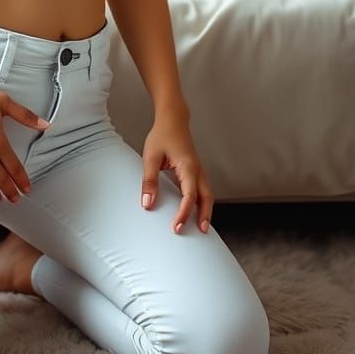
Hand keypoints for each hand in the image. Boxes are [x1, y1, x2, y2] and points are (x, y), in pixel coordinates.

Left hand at [141, 116, 214, 234]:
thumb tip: (147, 204)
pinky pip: (203, 189)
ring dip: (206, 210)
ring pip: (207, 194)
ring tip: (201, 227)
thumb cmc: (162, 135)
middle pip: (207, 198)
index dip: (184, 213)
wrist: (173, 120)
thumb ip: (149, 181)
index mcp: (188, 167)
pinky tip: (196, 210)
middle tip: (200, 233)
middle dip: (204, 216)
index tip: (177, 227)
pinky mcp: (196, 170)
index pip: (189, 196)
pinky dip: (202, 202)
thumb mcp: (151, 157)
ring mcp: (199, 170)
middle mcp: (198, 170)